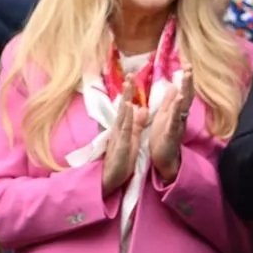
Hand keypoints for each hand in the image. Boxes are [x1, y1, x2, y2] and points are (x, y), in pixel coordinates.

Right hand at [101, 78, 147, 195]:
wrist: (110, 178)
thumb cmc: (121, 159)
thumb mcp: (133, 138)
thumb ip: (136, 124)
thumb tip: (142, 109)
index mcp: (123, 127)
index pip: (127, 107)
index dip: (130, 93)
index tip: (132, 78)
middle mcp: (119, 129)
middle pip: (123, 107)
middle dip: (127, 91)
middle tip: (129, 74)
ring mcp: (119, 136)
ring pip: (123, 115)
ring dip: (126, 100)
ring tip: (128, 85)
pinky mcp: (121, 145)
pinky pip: (125, 130)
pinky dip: (127, 118)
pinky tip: (129, 108)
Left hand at [148, 69, 193, 182]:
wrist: (164, 160)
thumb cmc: (163, 138)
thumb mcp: (165, 116)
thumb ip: (170, 102)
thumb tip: (175, 86)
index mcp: (176, 111)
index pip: (183, 92)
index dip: (185, 79)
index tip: (188, 64)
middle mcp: (180, 116)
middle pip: (186, 95)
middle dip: (188, 81)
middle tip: (190, 66)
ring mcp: (177, 124)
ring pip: (183, 105)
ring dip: (185, 90)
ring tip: (186, 77)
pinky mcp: (171, 133)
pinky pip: (175, 119)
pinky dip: (177, 109)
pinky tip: (180, 98)